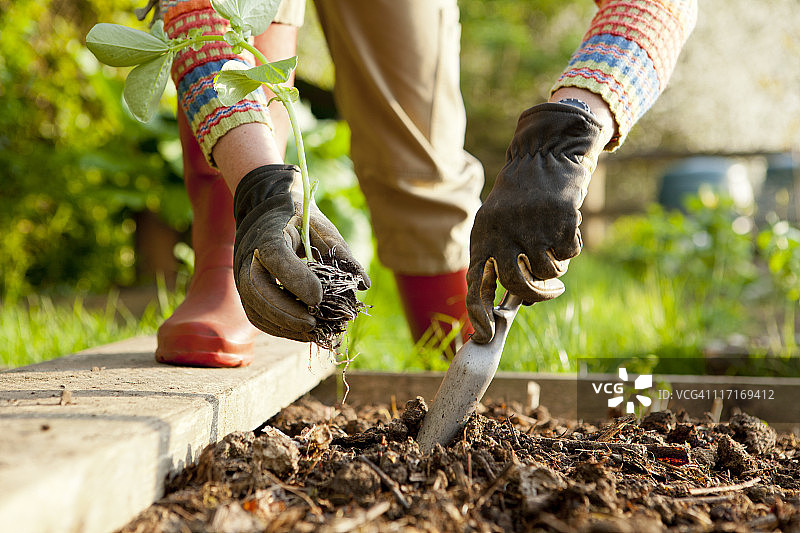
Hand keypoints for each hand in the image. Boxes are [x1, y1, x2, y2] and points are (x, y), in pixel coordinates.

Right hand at [233, 164, 369, 340]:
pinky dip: (280, 328)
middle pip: (258, 289)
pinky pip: (259, 316)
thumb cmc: (298, 219)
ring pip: (256, 308)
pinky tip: (303, 332)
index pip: (276, 257)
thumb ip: (341, 254)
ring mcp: (243, 276)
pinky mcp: (246, 292)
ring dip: (285, 325)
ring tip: (314, 332)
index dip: (296, 279)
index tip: (319, 298)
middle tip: (315, 323)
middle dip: (287, 311)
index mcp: (269, 233)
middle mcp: (249, 256)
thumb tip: (363, 285)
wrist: (265, 213)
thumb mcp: (321, 227)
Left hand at [467, 103, 605, 342]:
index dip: (479, 313)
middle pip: (518, 285)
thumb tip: (517, 304)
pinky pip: (568, 255)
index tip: (485, 335)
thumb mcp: (501, 227)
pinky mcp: (559, 221)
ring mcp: (531, 227)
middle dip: (538, 295)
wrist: (544, 158)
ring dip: (556, 266)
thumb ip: (504, 262)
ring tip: (553, 241)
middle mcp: (502, 233)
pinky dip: (570, 247)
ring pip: (547, 272)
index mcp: (482, 237)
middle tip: (553, 292)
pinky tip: (564, 226)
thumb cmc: (520, 201)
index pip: (476, 283)